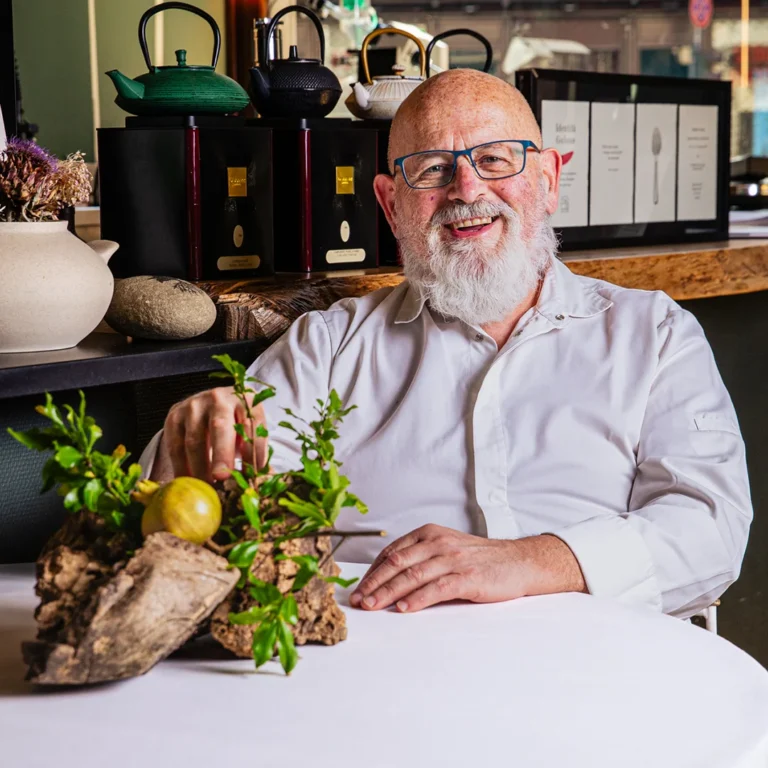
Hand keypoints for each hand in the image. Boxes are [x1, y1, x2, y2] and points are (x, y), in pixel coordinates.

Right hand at [159, 386, 267, 481]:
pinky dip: (181, 468)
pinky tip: (189, 482)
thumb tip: (265, 480)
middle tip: (222, 477)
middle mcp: (218, 399)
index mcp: (245, 400)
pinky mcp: (174, 417)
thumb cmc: (235, 424)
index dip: (253, 450)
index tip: (253, 473)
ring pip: (194, 440)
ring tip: (207, 488)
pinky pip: (175, 446)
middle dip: (222, 454)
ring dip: (200, 468)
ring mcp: (193, 406)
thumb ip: (256, 453)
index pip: (252, 425)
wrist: (207, 405)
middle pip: (220, 426)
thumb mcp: (250, 431)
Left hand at [349, 524, 585, 612]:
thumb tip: (388, 579)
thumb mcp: (446, 549)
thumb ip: (421, 558)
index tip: (359, 588)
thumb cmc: (480, 559)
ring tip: (373, 606)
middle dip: (374, 583)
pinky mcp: (468, 577)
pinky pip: (437, 588)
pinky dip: (418, 598)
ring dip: (388, 593)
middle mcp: (438, 542)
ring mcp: (453, 559)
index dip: (372, 571)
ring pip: (412, 575)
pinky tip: (404, 608)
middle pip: (397, 563)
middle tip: (358, 600)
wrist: (519, 561)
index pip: (392, 552)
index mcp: (429, 533)